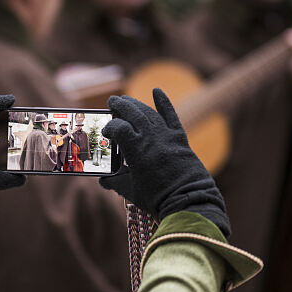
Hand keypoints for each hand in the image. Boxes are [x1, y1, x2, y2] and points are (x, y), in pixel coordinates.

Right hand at [98, 89, 229, 236]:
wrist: (188, 200)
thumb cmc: (157, 198)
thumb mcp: (131, 190)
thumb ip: (115, 182)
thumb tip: (103, 180)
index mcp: (136, 149)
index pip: (118, 127)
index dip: (110, 127)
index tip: (106, 133)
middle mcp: (151, 137)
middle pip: (133, 113)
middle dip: (120, 106)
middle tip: (112, 102)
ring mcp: (166, 136)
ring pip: (149, 113)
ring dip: (136, 104)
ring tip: (126, 101)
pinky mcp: (180, 138)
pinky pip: (171, 116)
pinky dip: (164, 103)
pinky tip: (156, 91)